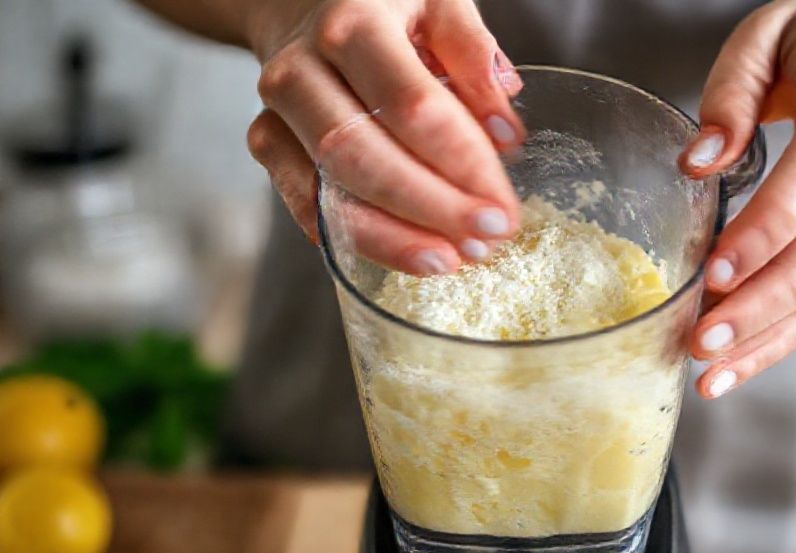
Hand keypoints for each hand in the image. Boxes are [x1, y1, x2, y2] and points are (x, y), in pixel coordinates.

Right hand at [243, 0, 524, 274]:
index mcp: (355, 24)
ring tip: (448, 260)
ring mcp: (277, 110)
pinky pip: (304, 203)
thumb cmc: (383, 7)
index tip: (503, 207)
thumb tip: (506, 132)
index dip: (463, 164)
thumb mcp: (439, 3)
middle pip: (365, 155)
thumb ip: (474, 56)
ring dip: (392, 237)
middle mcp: (304, 68)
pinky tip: (399, 256)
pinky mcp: (267, 143)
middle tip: (484, 242)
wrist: (298, 2)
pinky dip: (351, 237)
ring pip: (330, 189)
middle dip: (431, 208)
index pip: (414, 107)